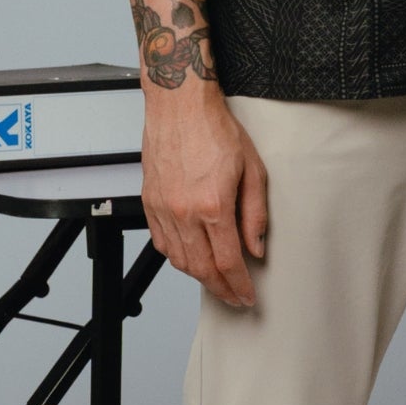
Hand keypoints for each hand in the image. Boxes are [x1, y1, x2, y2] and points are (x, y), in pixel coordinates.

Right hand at [140, 77, 267, 306]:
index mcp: (213, 206)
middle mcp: (184, 212)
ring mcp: (163, 209)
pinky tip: (190, 258)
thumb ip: (255, 215)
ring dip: (198, 277)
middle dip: (220, 290)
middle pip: (201, 269)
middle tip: (234, 298)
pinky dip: (176, 257)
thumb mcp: (252, 170)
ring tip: (216, 281)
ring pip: (178, 260)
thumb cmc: (215, 130)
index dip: (239, 286)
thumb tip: (256, 247)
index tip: (247, 296)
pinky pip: (161, 243)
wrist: (180, 106)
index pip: (228, 262)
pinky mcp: (149, 202)